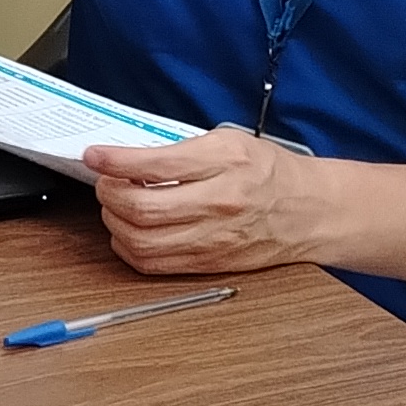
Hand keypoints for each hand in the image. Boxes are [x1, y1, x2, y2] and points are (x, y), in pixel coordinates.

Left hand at [82, 128, 320, 274]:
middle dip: (109, 194)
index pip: (157, 164)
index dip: (116, 161)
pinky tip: (129, 231)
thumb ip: (182, 148)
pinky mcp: (209, 263)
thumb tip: (130, 156)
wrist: (311, 211)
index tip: (95, 155)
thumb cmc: (271, 173)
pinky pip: (153, 263)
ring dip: (114, 222)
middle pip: (142, 208)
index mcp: (225, 163)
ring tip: (115, 206)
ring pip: (141, 241)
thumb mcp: (231, 142)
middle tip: (104, 182)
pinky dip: (129, 248)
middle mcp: (219, 202)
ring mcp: (213, 238)